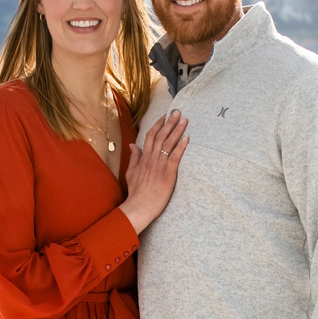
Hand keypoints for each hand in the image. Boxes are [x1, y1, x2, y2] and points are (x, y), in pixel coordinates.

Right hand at [118, 111, 189, 233]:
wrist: (140, 206)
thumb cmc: (136, 192)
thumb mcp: (131, 172)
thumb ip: (134, 157)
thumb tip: (133, 145)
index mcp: (143, 158)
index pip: (150, 136)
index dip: (158, 125)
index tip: (164, 116)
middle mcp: (152, 158)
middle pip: (161, 136)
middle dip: (170, 123)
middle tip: (177, 112)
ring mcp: (160, 165)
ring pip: (169, 143)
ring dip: (177, 130)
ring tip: (184, 120)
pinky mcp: (168, 173)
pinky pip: (175, 157)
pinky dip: (181, 146)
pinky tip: (187, 138)